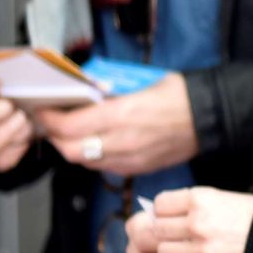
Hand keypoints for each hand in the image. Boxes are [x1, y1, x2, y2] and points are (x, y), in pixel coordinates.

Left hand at [36, 73, 199, 177]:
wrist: (209, 118)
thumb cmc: (180, 95)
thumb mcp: (141, 84)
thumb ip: (111, 94)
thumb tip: (87, 94)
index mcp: (120, 115)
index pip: (68, 126)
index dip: (49, 119)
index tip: (43, 111)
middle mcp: (121, 141)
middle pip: (69, 150)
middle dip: (54, 138)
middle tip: (51, 124)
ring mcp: (130, 159)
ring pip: (84, 162)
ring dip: (71, 149)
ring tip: (70, 134)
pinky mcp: (138, 168)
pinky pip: (104, 167)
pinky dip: (92, 157)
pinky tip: (95, 143)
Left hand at [128, 187, 252, 252]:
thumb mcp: (224, 200)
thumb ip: (194, 206)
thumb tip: (159, 215)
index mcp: (202, 199)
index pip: (160, 205)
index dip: (162, 213)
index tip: (170, 219)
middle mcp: (199, 222)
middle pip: (157, 230)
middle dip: (163, 236)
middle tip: (175, 240)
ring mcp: (203, 249)